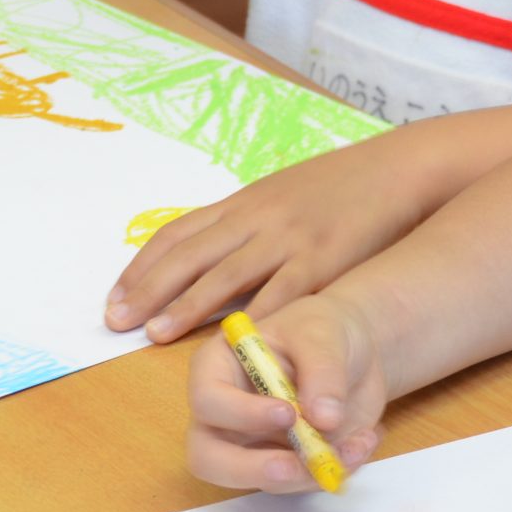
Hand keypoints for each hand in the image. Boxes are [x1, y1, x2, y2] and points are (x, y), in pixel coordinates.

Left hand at [106, 131, 431, 341]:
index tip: (114, 298)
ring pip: (226, 274)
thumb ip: (246, 225)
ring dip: (187, 306)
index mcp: (244, 202)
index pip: (177, 233)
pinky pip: (282, 293)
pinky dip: (257, 318)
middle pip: (189, 255)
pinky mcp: (324, 260)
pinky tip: (237, 341)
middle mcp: (258, 218)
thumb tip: (206, 256)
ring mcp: (289, 238)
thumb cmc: (340, 187)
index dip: (140, 267)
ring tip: (155, 334)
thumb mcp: (282, 195)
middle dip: (147, 289)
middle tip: (114, 321)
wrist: (396, 171)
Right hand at [184, 293, 388, 493]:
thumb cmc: (323, 330)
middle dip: (252, 470)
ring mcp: (254, 444)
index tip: (287, 413)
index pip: (208, 401)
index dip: (241, 414)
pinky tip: (363, 442)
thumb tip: (324, 420)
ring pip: (264, 479)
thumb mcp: (324, 334)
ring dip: (312, 472)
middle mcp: (226, 414)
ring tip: (356, 444)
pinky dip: (336, 470)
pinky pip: (304, 482)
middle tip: (295, 467)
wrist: (356, 352)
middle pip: (209, 458)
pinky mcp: (287, 463)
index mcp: (218, 368)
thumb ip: (323, 372)